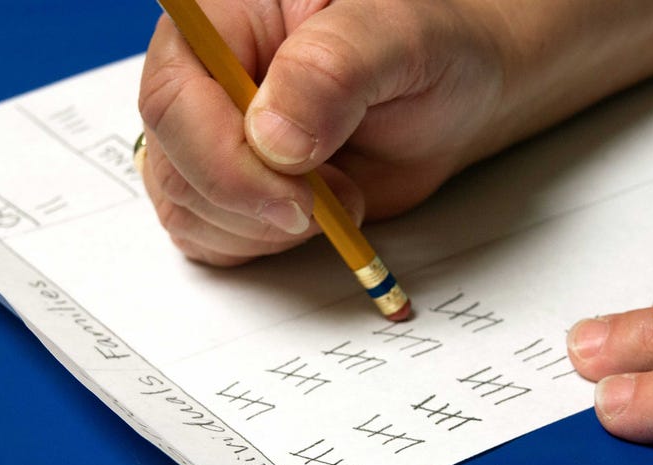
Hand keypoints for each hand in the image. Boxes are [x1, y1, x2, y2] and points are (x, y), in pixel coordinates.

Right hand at [137, 0, 652, 265]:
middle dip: (243, 208)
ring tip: (336, 217)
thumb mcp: (408, 31)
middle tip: (326, 213)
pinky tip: (327, 233)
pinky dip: (266, 253)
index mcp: (225, 16)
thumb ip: (339, 64)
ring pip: (189, 210)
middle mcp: (212, 74)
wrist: (483, 55)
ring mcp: (227, 132)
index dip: (224, 160)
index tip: (300, 193)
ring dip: (254, 237)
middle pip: (168, 165)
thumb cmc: (456, 23)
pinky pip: (229, 235)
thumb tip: (277, 124)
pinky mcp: (257, 181)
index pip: (172, 99)